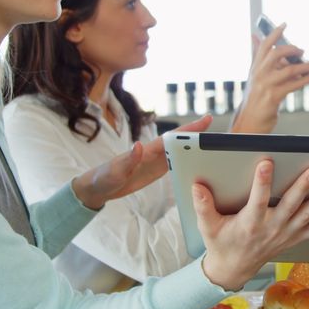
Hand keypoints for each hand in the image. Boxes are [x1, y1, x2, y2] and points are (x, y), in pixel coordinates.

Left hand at [71, 115, 212, 209]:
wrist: (98, 188)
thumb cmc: (103, 178)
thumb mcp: (114, 171)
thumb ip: (128, 159)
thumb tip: (140, 145)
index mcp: (146, 150)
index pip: (170, 137)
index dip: (187, 128)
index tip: (203, 120)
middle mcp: (152, 152)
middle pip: (178, 140)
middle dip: (194, 130)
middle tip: (211, 121)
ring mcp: (154, 161)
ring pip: (178, 150)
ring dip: (192, 144)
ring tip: (210, 140)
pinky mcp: (154, 170)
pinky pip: (174, 163)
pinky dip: (186, 159)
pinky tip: (196, 160)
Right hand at [193, 159, 308, 290]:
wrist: (232, 269)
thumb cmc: (219, 242)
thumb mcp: (207, 225)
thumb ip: (202, 205)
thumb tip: (196, 185)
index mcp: (250, 222)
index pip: (257, 199)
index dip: (262, 181)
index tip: (267, 162)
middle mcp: (271, 228)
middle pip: (290, 204)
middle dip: (303, 186)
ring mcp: (286, 233)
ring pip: (307, 214)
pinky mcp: (294, 238)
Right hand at [232, 23, 308, 132]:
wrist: (248, 121)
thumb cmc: (254, 98)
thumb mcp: (254, 75)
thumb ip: (257, 57)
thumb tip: (255, 36)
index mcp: (255, 67)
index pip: (264, 45)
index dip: (275, 33)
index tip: (285, 24)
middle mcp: (259, 74)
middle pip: (276, 54)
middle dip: (292, 49)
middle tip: (303, 50)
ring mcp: (265, 85)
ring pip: (289, 70)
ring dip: (306, 66)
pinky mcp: (273, 97)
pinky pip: (292, 85)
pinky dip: (305, 80)